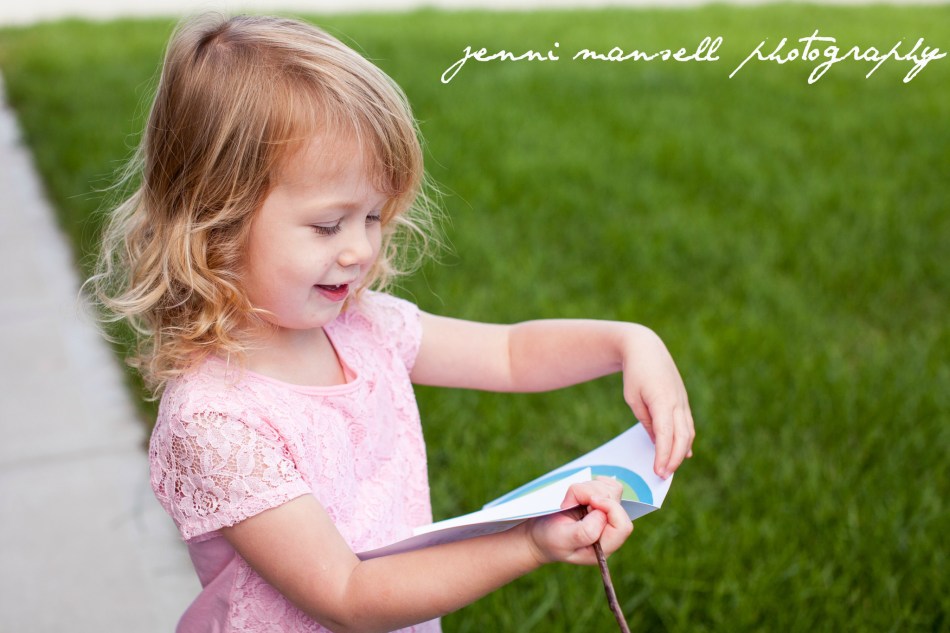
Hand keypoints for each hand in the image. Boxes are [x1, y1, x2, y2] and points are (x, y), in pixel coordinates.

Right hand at [524, 477, 633, 566]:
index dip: (610, 508)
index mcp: (603, 547)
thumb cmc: (549, 539)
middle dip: (592, 494)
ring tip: (570, 500)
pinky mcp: (600, 503)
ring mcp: (606, 515)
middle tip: (570, 502)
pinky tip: (580, 493)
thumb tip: (602, 513)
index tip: (590, 501)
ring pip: (611, 490)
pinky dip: (593, 483)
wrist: (539, 534)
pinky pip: (607, 485)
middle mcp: (608, 531)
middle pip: (616, 502)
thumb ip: (585, 532)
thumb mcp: (563, 539)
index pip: (622, 526)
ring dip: (588, 488)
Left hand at [621, 325, 694, 477]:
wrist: (646, 347)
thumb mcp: (633, 398)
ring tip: (671, 468)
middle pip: (681, 437)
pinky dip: (686, 440)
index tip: (659, 471)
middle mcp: (677, 402)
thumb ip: (646, 420)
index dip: (664, 455)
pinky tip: (685, 453)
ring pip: (688, 432)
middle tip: (663, 475)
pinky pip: (687, 424)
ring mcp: (682, 401)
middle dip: (674, 459)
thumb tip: (658, 441)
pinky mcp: (683, 400)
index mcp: (663, 400)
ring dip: (681, 452)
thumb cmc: (635, 373)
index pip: (666, 435)